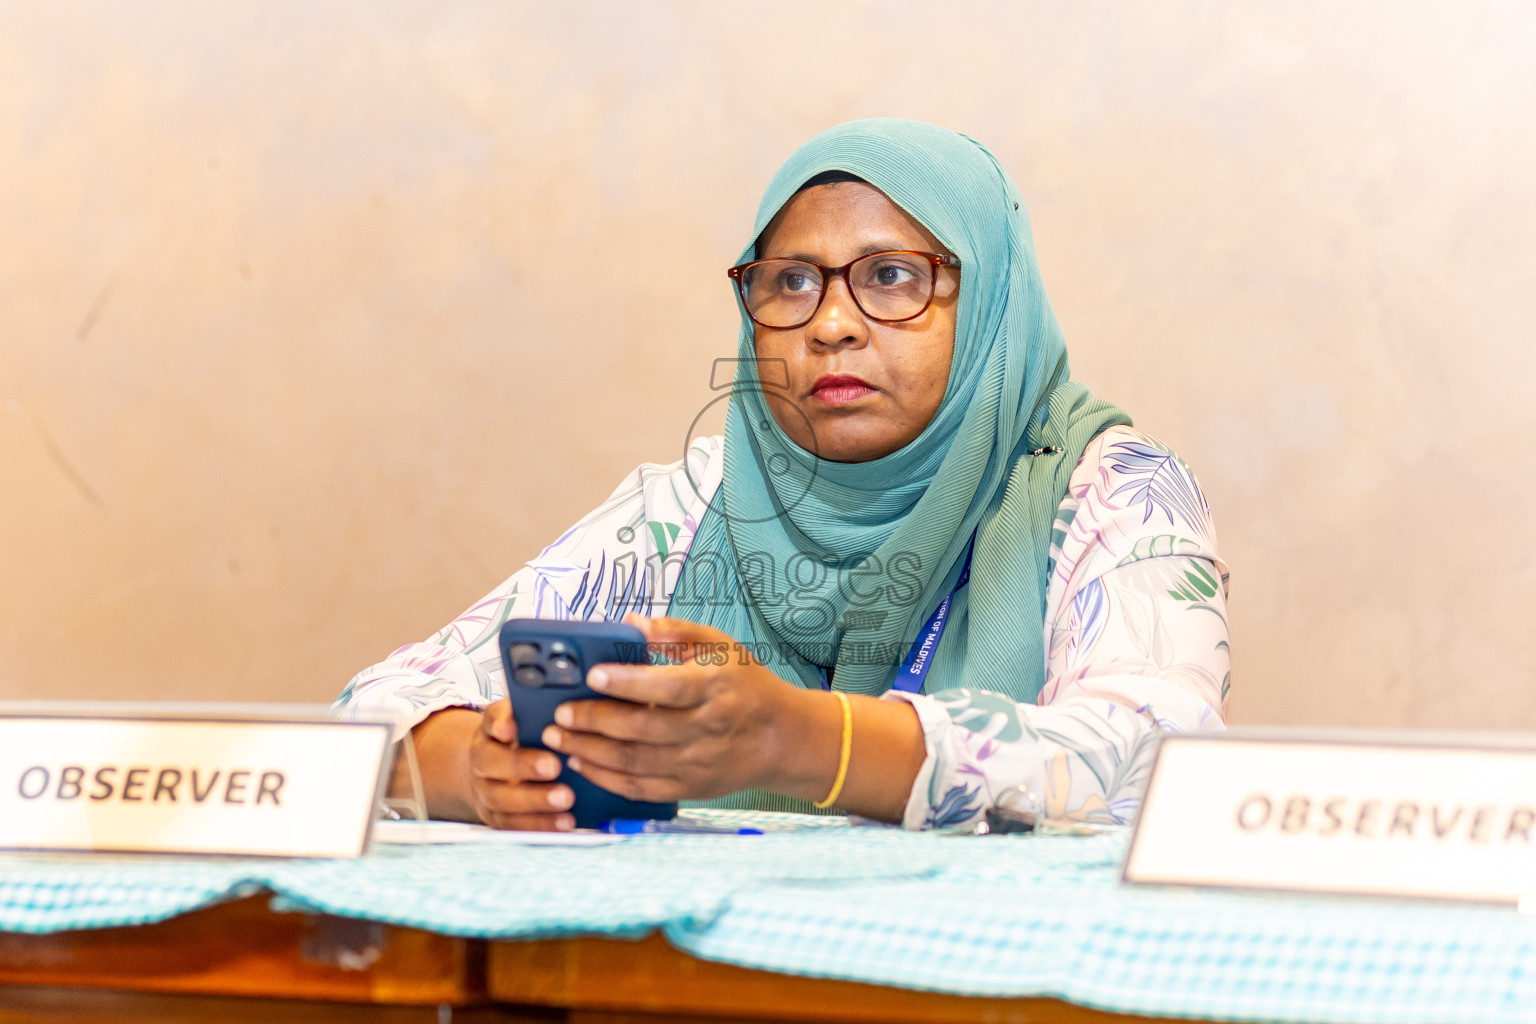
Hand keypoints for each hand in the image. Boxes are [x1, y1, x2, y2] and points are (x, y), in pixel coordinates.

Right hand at [465, 699, 576, 829]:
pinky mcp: (496, 818)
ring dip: (535, 802)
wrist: (493, 770)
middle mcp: (481, 761)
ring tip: (566, 799)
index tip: (512, 728)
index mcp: (490, 730)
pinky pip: (513, 825)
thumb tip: (556, 697)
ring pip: (502, 800)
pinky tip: (564, 823)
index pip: (491, 722)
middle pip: (492, 764)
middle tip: (554, 766)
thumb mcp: (524, 717)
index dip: (500, 724)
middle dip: (523, 766)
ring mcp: (485, 792)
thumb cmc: (522, 738)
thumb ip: (533, 709)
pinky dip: (538, 825)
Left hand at [540, 616, 826, 803]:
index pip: (667, 686)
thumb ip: (676, 632)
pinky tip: (581, 763)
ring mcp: (698, 763)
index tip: (593, 675)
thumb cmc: (747, 685)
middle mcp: (706, 728)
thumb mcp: (722, 646)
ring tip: (558, 736)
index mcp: (715, 687)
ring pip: (635, 762)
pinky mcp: (690, 787)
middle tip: (560, 712)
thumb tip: (630, 622)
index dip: (628, 682)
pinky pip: (641, 788)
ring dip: (591, 751)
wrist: (783, 739)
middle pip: (642, 728)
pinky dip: (606, 778)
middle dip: (595, 720)